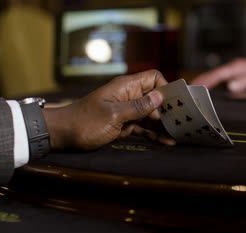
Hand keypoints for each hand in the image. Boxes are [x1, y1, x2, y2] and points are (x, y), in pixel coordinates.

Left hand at [43, 70, 175, 149]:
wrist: (62, 135)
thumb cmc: (85, 122)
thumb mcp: (114, 115)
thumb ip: (138, 107)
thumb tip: (160, 97)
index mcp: (126, 87)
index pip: (153, 78)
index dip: (165, 88)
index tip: (175, 104)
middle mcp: (129, 96)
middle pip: (156, 98)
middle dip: (169, 109)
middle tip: (183, 123)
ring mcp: (127, 111)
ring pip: (152, 115)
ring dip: (164, 125)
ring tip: (179, 136)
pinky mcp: (124, 125)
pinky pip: (143, 127)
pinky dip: (154, 134)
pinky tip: (166, 142)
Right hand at [191, 58, 245, 92]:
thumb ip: (244, 83)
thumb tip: (230, 86)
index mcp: (236, 68)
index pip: (217, 75)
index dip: (205, 80)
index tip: (195, 86)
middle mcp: (233, 68)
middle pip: (213, 74)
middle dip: (200, 80)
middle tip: (188, 89)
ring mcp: (234, 71)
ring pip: (216, 76)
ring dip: (205, 82)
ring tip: (194, 89)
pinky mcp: (236, 74)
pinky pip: (220, 78)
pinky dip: (212, 83)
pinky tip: (209, 88)